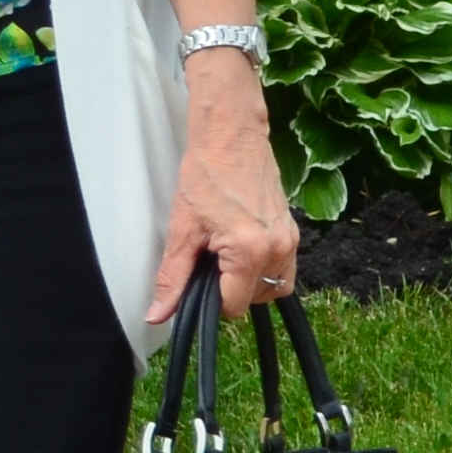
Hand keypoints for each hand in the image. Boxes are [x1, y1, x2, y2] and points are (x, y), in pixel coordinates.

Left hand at [146, 59, 298, 323]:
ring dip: (247, 283)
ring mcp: (290, 241)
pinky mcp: (292, 232)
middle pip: (254, 299)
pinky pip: (282, 268)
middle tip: (206, 261)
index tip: (195, 281)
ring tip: (221, 256)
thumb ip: (172, 277)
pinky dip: (261, 269)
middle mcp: (279, 250)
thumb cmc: (204, 176)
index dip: (209, 301)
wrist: (231, 137)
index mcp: (250, 253)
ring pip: (273, 287)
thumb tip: (158, 314)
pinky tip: (238, 248)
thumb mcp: (181, 230)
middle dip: (227, 289)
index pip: (233, 305)